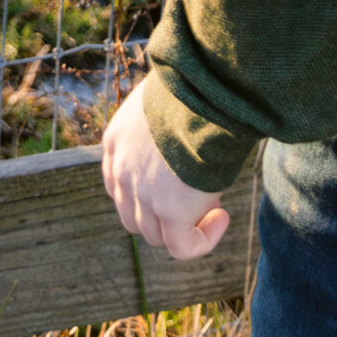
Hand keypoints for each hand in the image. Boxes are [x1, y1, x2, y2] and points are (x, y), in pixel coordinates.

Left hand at [101, 79, 231, 261]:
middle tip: (197, 194)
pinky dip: (202, 241)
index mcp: (115, 142)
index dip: (146, 194)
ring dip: (185, 226)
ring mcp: (141, 194)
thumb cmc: (192, 88)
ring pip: (157, 234)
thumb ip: (159, 128)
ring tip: (215, 202)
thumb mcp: (162, 104)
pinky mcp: (168, 212)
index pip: (118, 186)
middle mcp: (121, 170)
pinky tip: (222, 219)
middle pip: (134, 216)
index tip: (176, 183)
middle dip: (164, 214)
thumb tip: (181, 141)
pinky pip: (182, 247)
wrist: (203, 92)